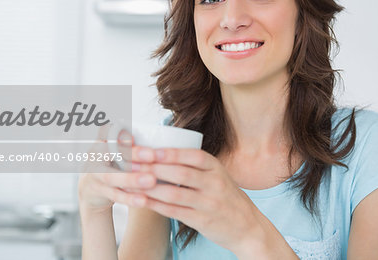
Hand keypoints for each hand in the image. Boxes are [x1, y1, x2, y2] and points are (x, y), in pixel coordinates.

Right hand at [78, 128, 157, 211]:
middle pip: (110, 152)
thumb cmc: (111, 163)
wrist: (90, 188)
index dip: (117, 133)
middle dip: (131, 153)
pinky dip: (129, 198)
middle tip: (152, 155)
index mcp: (101, 141)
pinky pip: (115, 194)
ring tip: (151, 180)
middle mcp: (95, 156)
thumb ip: (130, 146)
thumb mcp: (116, 151)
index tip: (133, 137)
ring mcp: (95, 174)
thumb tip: (160, 142)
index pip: (104, 131)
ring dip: (131, 178)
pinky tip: (143, 200)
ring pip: (111, 176)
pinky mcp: (99, 191)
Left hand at [133, 148, 259, 252]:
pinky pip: (174, 212)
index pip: (193, 155)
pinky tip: (141, 200)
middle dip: (153, 167)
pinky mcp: (202, 221)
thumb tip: (159, 152)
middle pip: (180, 173)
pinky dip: (156, 205)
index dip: (170, 153)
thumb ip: (195, 165)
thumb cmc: (225, 196)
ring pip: (174, 193)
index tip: (149, 150)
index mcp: (216, 167)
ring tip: (130, 181)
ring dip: (150, 187)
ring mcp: (209, 203)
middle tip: (132, 164)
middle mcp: (214, 183)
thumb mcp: (217, 175)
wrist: (247, 226)